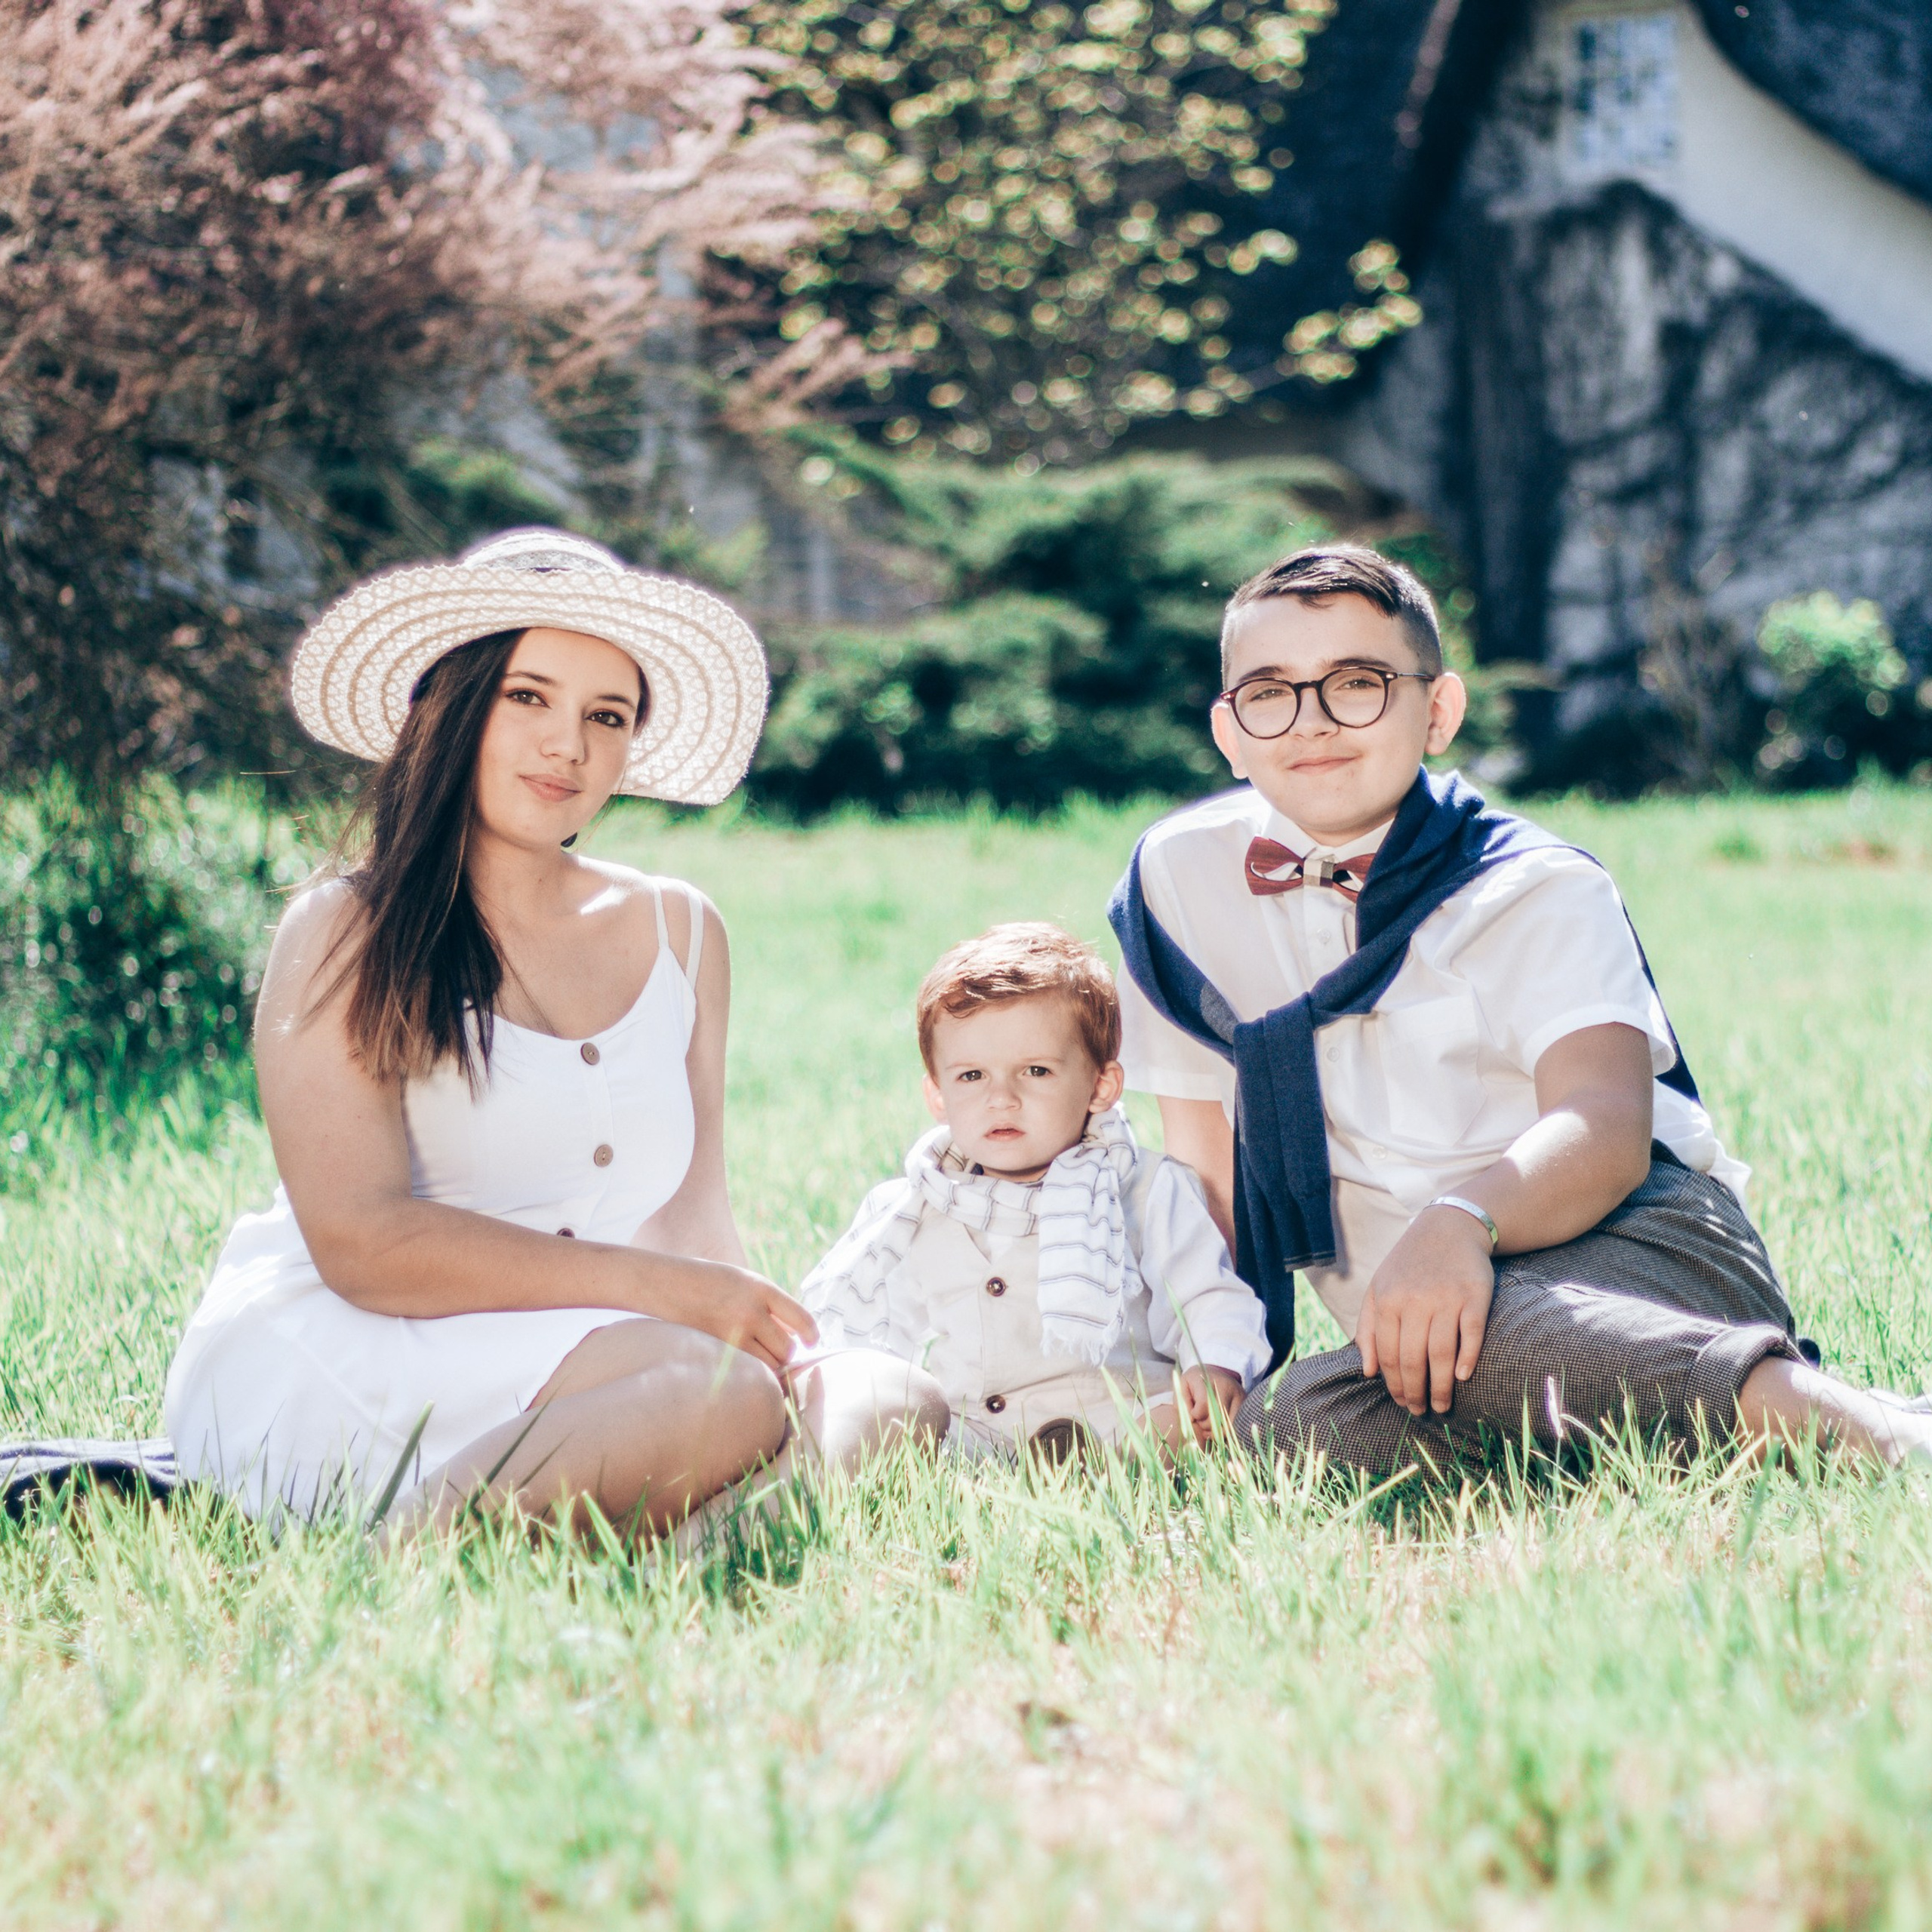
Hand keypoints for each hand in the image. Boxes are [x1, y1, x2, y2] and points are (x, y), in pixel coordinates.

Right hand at [651, 1256, 817, 1374]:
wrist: (664, 1282)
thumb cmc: (707, 1281)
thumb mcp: (744, 1280)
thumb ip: (769, 1304)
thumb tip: (795, 1334)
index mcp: (761, 1288)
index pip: (801, 1318)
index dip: (811, 1335)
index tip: (812, 1342)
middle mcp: (750, 1311)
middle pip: (787, 1349)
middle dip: (785, 1353)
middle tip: (776, 1349)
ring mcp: (732, 1333)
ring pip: (767, 1365)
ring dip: (768, 1364)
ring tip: (757, 1354)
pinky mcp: (716, 1350)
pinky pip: (745, 1370)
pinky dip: (748, 1371)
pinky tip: (742, 1361)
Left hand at [1182, 1365, 1244, 1445]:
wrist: (1213, 1372)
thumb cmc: (1195, 1381)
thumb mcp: (1183, 1385)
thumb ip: (1183, 1402)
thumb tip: (1191, 1419)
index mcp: (1208, 1380)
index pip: (1204, 1405)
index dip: (1195, 1414)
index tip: (1193, 1413)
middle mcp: (1226, 1386)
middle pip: (1216, 1418)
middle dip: (1204, 1425)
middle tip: (1200, 1420)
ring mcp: (1238, 1395)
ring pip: (1228, 1425)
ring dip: (1215, 1431)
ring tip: (1208, 1425)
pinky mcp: (1245, 1403)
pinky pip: (1236, 1425)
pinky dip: (1226, 1432)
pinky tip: (1217, 1429)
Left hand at [1355, 1207, 1494, 1416]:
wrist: (1448, 1228)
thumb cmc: (1408, 1265)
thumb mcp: (1377, 1288)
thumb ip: (1367, 1327)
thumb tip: (1368, 1372)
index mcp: (1387, 1301)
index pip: (1388, 1354)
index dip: (1393, 1384)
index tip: (1400, 1402)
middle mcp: (1415, 1301)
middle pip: (1413, 1359)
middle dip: (1415, 1391)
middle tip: (1419, 1410)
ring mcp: (1446, 1299)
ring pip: (1441, 1353)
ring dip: (1441, 1386)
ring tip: (1442, 1405)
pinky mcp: (1474, 1296)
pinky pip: (1472, 1334)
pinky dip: (1468, 1358)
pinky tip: (1463, 1377)